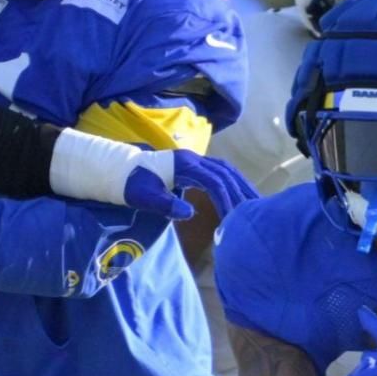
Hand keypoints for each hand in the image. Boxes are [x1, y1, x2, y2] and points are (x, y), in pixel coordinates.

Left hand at [124, 149, 259, 220]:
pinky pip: (220, 171)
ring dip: (241, 185)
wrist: (119, 170)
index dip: (226, 198)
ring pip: (226, 170)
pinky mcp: (194, 166)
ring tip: (254, 202)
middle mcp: (193, 159)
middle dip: (242, 190)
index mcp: (183, 164)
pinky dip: (233, 183)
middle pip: (226, 172)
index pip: (213, 180)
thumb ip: (166, 204)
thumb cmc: (131, 184)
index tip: (233, 216)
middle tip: (257, 209)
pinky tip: (239, 195)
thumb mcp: (144, 197)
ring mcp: (194, 160)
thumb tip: (190, 212)